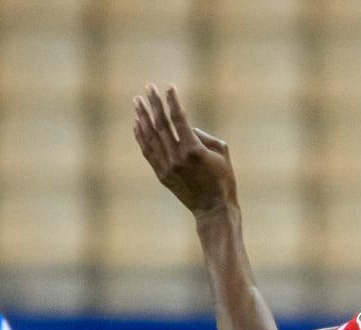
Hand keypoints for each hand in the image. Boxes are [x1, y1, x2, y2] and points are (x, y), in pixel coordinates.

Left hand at [133, 84, 235, 215]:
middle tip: (148, 88)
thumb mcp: (222, 154)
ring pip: (150, 137)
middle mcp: (177, 157)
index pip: (178, 119)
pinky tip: (137, 123)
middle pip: (161, 124)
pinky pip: (147, 151)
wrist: (213, 210)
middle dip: (154, 104)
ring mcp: (167, 167)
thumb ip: (205, 137)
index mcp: (194, 150)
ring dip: (142, 116)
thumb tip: (188, 128)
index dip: (172, 102)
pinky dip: (141, 136)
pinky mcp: (162, 175)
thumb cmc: (223, 180)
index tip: (168, 88)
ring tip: (137, 101)